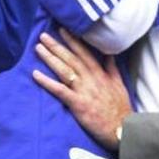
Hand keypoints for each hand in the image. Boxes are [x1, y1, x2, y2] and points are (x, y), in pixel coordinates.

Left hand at [31, 28, 130, 149]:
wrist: (123, 129)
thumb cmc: (121, 108)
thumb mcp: (119, 84)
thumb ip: (112, 68)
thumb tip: (109, 55)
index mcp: (100, 74)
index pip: (84, 53)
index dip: (73, 41)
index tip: (62, 30)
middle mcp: (91, 79)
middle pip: (71, 58)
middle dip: (56, 46)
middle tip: (43, 36)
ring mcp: (84, 91)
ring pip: (64, 70)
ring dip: (50, 58)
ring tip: (38, 48)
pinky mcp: (78, 104)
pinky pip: (59, 90)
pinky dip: (47, 82)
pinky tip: (35, 74)